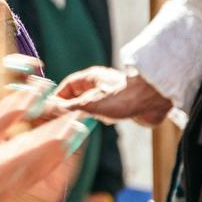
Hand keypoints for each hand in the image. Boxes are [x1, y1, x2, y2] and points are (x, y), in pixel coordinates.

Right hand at [0, 78, 83, 201]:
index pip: (0, 124)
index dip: (22, 103)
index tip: (39, 86)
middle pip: (28, 150)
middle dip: (53, 129)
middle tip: (74, 112)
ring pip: (33, 169)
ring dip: (56, 149)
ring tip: (77, 131)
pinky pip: (28, 183)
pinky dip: (45, 168)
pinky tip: (59, 155)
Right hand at [56, 67, 173, 124]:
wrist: (151, 103)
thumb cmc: (123, 98)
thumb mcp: (90, 104)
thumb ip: (70, 107)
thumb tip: (54, 109)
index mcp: (91, 78)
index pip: (68, 85)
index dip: (58, 96)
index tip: (49, 109)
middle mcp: (99, 85)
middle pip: (77, 95)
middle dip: (70, 107)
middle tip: (60, 120)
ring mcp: (109, 96)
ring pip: (90, 105)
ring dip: (85, 114)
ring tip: (78, 123)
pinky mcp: (119, 106)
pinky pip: (102, 113)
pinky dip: (98, 119)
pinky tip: (99, 123)